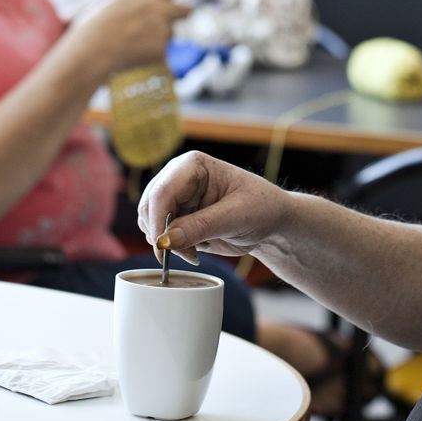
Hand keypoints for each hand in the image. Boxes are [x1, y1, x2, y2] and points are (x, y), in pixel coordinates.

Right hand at [66, 0, 199, 79]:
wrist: (94, 50)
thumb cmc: (94, 24)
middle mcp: (160, 9)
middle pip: (184, 9)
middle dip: (183, 11)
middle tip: (179, 13)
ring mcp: (163, 30)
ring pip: (168, 33)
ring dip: (156, 36)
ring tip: (131, 40)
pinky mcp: (162, 49)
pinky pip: (160, 50)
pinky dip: (149, 53)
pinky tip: (132, 53)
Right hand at [138, 151, 292, 264]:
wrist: (272, 221)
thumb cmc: (262, 208)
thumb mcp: (237, 217)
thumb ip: (201, 226)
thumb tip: (166, 240)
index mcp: (193, 166)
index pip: (162, 192)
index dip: (159, 222)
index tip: (165, 249)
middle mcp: (178, 177)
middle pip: (150, 208)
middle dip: (163, 235)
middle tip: (188, 254)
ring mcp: (176, 197)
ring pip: (150, 223)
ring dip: (168, 243)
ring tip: (197, 250)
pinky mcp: (177, 215)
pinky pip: (160, 234)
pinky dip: (173, 247)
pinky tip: (196, 248)